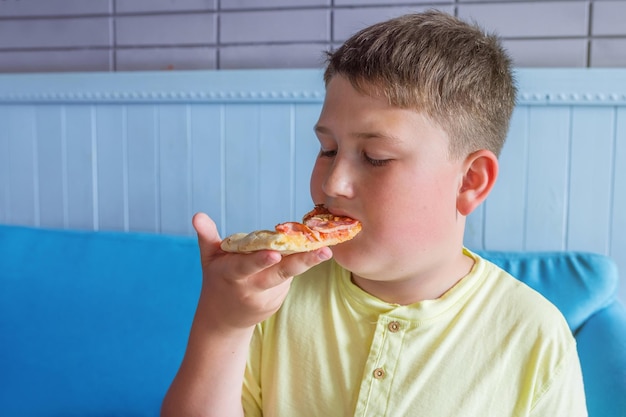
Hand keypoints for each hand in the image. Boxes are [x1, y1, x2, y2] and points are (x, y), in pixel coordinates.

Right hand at [192, 212, 332, 329]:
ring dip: (307, 262)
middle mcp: (251, 288)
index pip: (246, 267)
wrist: (222, 319)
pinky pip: (288, 279)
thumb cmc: (217, 279)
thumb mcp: (208, 259)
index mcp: (232, 275)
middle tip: (324, 251)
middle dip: (303, 262)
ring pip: (288, 276)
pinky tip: (300, 256)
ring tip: (324, 250)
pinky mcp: (277, 301)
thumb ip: (206, 236)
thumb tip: (197, 215)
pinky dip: (295, 266)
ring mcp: (267, 297)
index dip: (260, 261)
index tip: (275, 253)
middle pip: (280, 274)